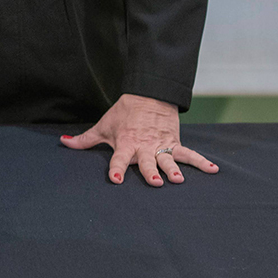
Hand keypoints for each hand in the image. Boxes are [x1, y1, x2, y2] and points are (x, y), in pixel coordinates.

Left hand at [59, 93, 218, 185]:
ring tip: (179, 179)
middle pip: (147, 161)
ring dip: (174, 168)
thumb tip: (63, 143)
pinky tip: (214, 170)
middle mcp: (144, 147)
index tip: (116, 179)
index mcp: (125, 143)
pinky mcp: (175, 142)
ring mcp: (161, 145)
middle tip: (156, 181)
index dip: (116, 168)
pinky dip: (202, 161)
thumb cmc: (123, 114)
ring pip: (168, 159)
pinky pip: (189, 154)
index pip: (119, 158)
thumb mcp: (103, 126)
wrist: (147, 95)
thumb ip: (85, 140)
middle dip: (150, 171)